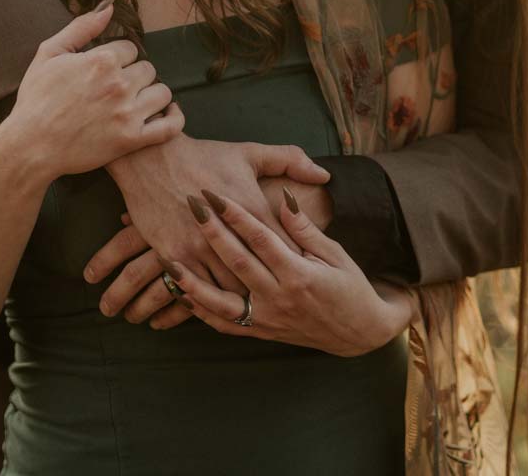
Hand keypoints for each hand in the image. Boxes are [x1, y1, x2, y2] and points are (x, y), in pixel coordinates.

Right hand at [0, 0, 183, 181]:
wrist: (30, 145)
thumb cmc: (36, 99)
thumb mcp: (50, 53)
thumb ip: (82, 27)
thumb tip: (109, 7)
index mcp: (101, 60)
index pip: (131, 49)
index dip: (119, 58)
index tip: (106, 71)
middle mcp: (119, 84)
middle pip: (148, 69)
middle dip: (134, 76)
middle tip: (117, 89)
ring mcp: (128, 113)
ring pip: (162, 93)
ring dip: (151, 95)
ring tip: (136, 102)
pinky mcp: (132, 140)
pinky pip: (170, 126)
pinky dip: (174, 119)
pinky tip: (167, 114)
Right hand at [90, 137, 329, 322]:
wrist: (151, 156)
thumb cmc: (203, 154)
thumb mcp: (249, 152)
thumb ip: (290, 161)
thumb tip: (323, 176)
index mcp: (251, 207)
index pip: (283, 243)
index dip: (299, 261)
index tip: (313, 275)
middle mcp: (228, 233)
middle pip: (260, 271)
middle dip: (277, 287)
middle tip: (294, 303)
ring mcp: (199, 247)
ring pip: (230, 286)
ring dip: (245, 300)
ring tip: (263, 312)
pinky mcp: (175, 255)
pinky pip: (197, 287)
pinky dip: (209, 299)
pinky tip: (222, 307)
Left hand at [165, 187, 414, 355]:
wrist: (359, 332)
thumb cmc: (350, 286)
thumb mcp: (335, 254)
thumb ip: (305, 230)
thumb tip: (283, 199)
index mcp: (300, 274)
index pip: (262, 239)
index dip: (238, 215)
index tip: (217, 193)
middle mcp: (281, 298)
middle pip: (238, 263)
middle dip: (212, 233)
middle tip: (191, 206)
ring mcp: (269, 319)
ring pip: (223, 301)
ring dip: (193, 280)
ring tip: (168, 259)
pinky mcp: (262, 333)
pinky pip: (225, 324)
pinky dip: (201, 310)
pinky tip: (181, 293)